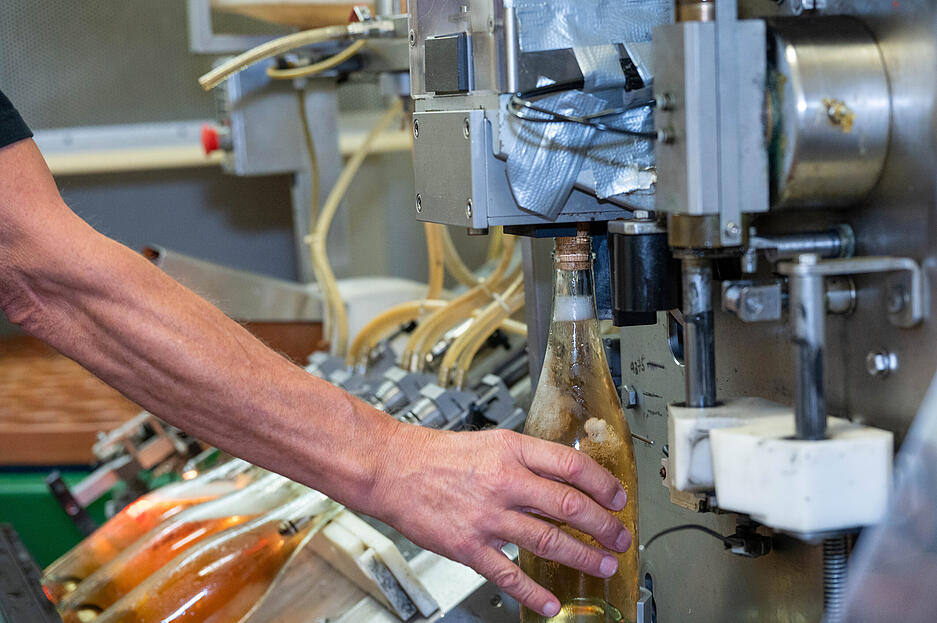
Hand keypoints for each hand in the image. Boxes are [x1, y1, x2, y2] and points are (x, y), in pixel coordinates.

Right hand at [368, 425, 631, 616]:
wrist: (392, 469)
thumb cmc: (439, 455)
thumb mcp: (493, 442)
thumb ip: (529, 459)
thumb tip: (567, 478)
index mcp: (512, 451)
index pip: (572, 466)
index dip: (603, 484)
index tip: (617, 498)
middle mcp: (504, 482)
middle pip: (568, 505)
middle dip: (602, 526)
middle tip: (620, 537)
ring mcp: (487, 516)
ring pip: (547, 540)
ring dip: (582, 556)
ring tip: (602, 565)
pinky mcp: (468, 545)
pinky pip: (508, 574)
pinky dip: (533, 592)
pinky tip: (550, 602)